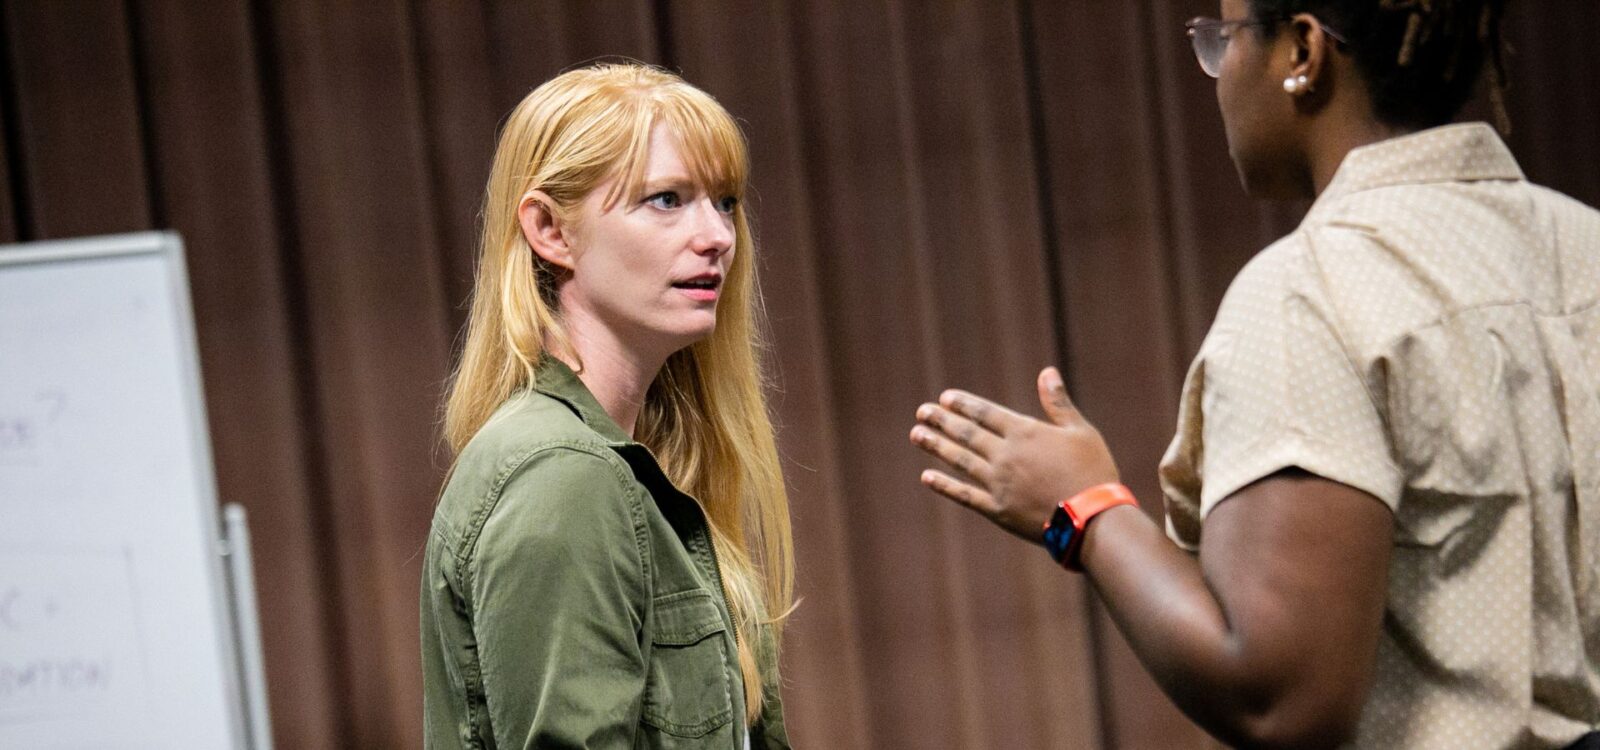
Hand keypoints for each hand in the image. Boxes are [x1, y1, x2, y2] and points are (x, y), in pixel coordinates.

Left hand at [910, 366, 1119, 542]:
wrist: (1092, 519)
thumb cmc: (1093, 472)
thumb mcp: (1080, 431)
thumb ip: (1058, 403)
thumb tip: (1047, 372)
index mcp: (1025, 433)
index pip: (986, 413)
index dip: (964, 405)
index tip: (944, 398)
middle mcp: (1006, 455)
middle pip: (967, 434)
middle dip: (942, 421)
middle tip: (921, 411)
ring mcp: (999, 483)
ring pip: (961, 460)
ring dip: (937, 446)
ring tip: (917, 434)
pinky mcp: (997, 510)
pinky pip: (964, 495)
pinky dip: (945, 485)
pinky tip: (927, 477)